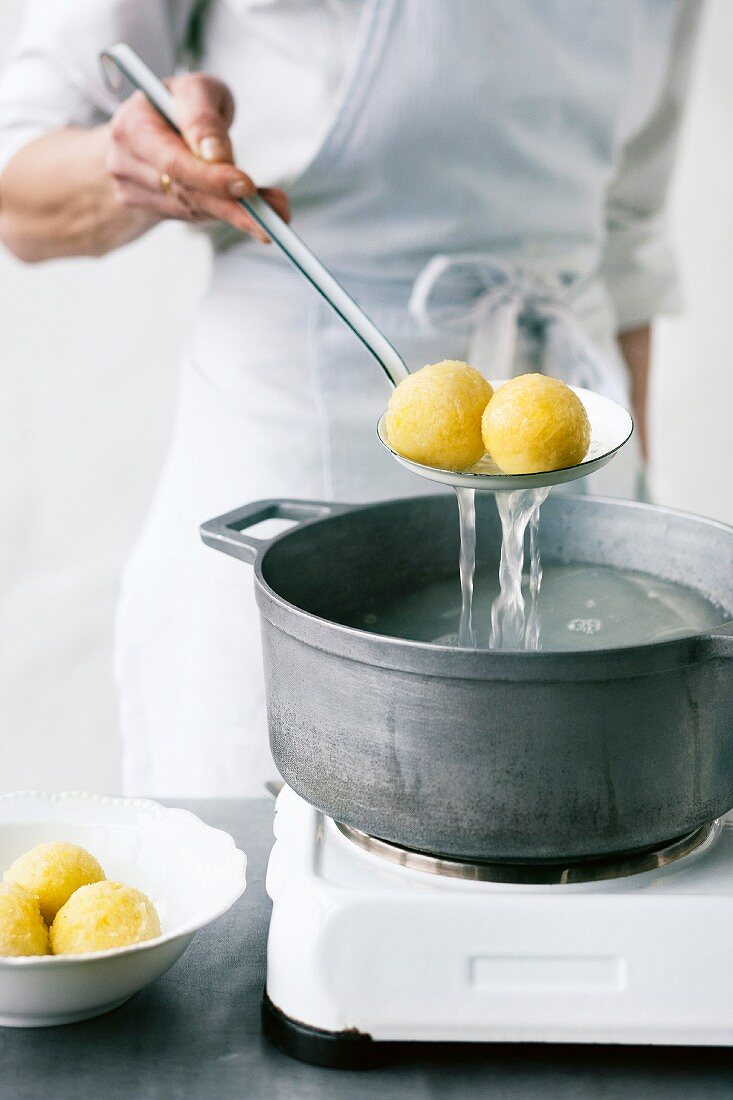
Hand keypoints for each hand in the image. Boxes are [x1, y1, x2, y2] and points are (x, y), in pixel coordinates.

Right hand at [106, 73, 289, 241]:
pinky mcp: (146, 207)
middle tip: (273, 218)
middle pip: (184, 191)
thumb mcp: (199, 91)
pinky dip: (224, 215)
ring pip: (191, 208)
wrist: (152, 125)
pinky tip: (250, 214)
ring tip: (274, 216)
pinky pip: (191, 215)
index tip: (247, 186)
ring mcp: (131, 187)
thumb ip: (205, 117)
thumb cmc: (182, 102)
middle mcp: (125, 158)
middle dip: (233, 206)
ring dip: (236, 215)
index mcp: (133, 123)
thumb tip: (217, 155)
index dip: (211, 177)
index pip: (174, 160)